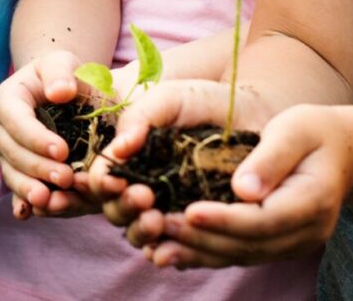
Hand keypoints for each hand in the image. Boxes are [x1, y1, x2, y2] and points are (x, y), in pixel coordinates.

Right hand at [0, 50, 103, 218]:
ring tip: (49, 201)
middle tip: (66, 178)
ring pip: (12, 173)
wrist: (55, 91)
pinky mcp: (13, 169)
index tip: (63, 150)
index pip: (17, 120)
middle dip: (38, 167)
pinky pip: (14, 188)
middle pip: (13, 152)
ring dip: (29, 188)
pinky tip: (27, 214)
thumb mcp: (61, 62)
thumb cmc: (59, 75)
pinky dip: (20, 202)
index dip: (37, 138)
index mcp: (6, 100)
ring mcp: (4, 151)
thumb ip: (60, 72)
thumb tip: (60, 92)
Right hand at [91, 80, 251, 251]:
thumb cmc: (203, 102)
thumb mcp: (168, 100)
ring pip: (139, 234)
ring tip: (158, 221)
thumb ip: (138, 118)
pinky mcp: (195, 227)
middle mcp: (142, 186)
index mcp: (128, 158)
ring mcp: (167, 210)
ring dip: (141, 232)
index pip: (102, 179)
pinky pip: (174, 249)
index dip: (101, 183)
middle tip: (144, 197)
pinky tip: (170, 250)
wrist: (251, 112)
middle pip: (114, 211)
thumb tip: (118, 150)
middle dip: (123, 207)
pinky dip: (167, 253)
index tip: (116, 180)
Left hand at [102, 94, 350, 269]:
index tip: (188, 211)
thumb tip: (242, 189)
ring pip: (241, 256)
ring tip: (157, 244)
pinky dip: (206, 254)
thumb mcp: (296, 129)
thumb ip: (271, 157)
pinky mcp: (277, 245)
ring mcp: (292, 244)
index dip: (224, 219)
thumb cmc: (314, 132)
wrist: (341, 152)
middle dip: (202, 238)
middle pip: (249, 245)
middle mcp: (306, 232)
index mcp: (313, 201)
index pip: (264, 219)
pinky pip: (239, 255)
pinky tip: (173, 251)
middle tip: (159, 225)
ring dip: (197, 252)